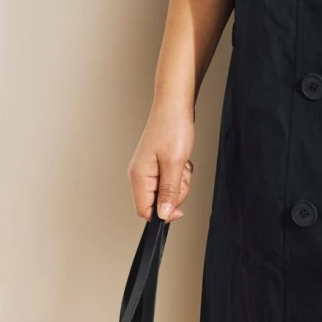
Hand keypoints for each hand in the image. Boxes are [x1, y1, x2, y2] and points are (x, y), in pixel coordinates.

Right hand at [129, 101, 195, 219]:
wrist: (176, 106)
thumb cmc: (172, 128)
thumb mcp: (174, 164)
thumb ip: (169, 191)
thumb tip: (163, 215)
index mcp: (139, 176)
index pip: (144, 210)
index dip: (162, 214)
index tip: (178, 208)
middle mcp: (141, 175)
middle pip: (159, 202)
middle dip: (176, 192)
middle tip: (181, 174)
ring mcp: (150, 170)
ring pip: (169, 191)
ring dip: (181, 181)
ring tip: (182, 163)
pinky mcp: (159, 165)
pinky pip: (173, 180)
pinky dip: (181, 173)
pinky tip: (182, 160)